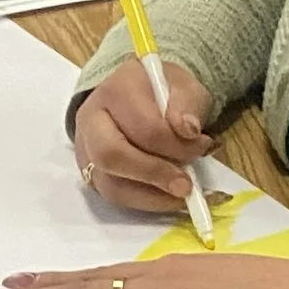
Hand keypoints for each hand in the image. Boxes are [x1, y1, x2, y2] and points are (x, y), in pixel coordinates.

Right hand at [70, 55, 216, 212]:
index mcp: (116, 90)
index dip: (176, 145)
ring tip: (180, 194)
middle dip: (154, 174)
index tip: (203, 147)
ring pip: (109, 183)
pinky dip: (144, 202)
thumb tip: (188, 131)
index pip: (143, 126)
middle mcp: (91, 118)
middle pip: (110, 155)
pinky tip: (166, 197)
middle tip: (186, 185)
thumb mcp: (184, 86)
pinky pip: (112, 195)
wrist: (139, 97)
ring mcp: (85, 148)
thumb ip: (188, 104)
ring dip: (151, 195)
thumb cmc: (163, 93)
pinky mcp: (90, 171)